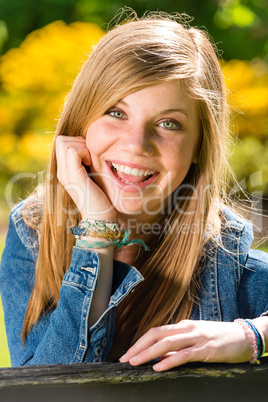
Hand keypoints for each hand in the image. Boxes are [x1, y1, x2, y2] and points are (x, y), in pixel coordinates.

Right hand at [56, 135, 116, 220]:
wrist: (100, 220)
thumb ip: (88, 164)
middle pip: (62, 140)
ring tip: (91, 163)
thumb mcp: (93, 177)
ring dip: (82, 147)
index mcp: (65, 171)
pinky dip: (85, 153)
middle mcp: (61, 172)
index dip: (77, 143)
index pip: (62, 142)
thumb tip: (92, 147)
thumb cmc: (102, 199)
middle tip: (91, 158)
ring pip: (65, 143)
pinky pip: (73, 151)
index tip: (90, 157)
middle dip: (79, 142)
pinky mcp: (73, 177)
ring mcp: (65, 174)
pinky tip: (92, 165)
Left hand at [119, 320, 252, 370]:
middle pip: (156, 334)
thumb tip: (160, 354)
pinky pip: (184, 354)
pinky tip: (159, 366)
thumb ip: (179, 344)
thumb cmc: (219, 338)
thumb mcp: (196, 338)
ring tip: (135, 362)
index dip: (140, 342)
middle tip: (124, 359)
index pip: (156, 331)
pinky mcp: (206, 348)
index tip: (127, 353)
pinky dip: (170, 360)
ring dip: (148, 352)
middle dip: (138, 346)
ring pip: (167, 343)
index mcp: (183, 326)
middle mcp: (187, 328)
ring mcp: (196, 337)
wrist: (244, 335)